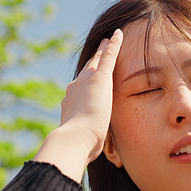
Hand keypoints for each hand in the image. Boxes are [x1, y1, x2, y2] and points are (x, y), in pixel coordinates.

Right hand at [33, 29, 122, 181]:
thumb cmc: (79, 146)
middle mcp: (75, 88)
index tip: (88, 80)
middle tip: (97, 52)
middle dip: (92, 61)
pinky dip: (113, 45)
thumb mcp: (83, 141)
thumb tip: (86, 155)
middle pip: (86, 71)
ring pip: (96, 61)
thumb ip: (86, 141)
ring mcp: (86, 81)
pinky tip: (119, 34)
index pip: (81, 90)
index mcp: (72, 104)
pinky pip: (108, 56)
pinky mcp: (99, 78)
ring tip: (108, 40)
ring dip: (103, 50)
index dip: (86, 83)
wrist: (75, 139)